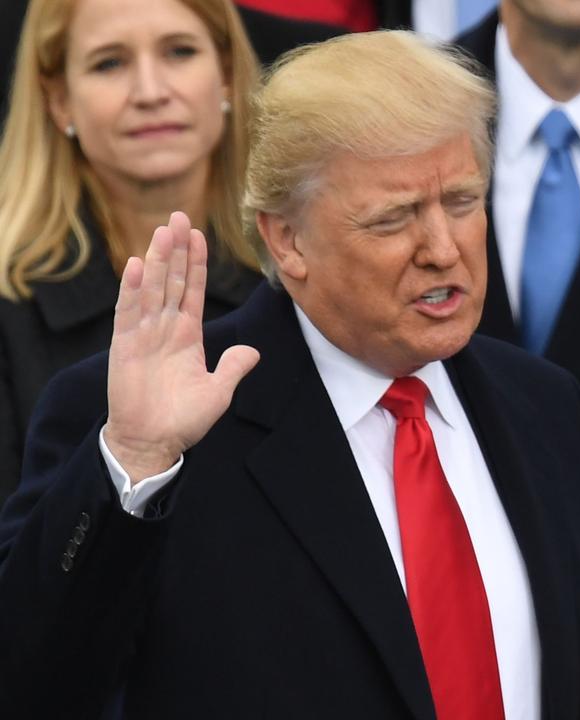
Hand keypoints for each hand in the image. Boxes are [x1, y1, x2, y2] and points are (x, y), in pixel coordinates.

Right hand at [102, 212, 259, 482]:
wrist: (153, 443)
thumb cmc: (184, 420)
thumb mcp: (218, 392)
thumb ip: (234, 368)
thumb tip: (253, 351)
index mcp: (187, 335)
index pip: (193, 290)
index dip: (196, 262)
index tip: (198, 235)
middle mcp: (165, 329)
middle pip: (172, 280)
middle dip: (176, 249)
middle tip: (179, 215)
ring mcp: (144, 335)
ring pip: (152, 289)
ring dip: (157, 260)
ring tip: (163, 230)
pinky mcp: (125, 347)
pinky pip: (129, 313)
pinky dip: (132, 290)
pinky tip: (135, 265)